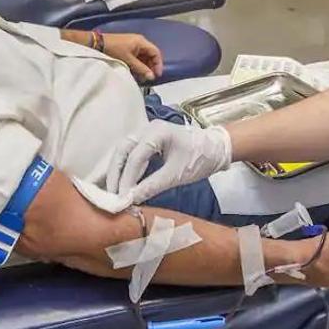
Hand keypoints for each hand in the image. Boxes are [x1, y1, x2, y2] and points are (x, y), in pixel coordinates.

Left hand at [102, 33, 162, 81]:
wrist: (97, 44)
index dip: (158, 64)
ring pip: (143, 57)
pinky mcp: (127, 49)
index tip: (156, 74)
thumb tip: (151, 76)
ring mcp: (133, 45)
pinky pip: (136, 57)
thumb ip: (141, 69)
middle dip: (150, 67)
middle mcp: (139, 42)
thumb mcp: (128, 60)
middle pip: (150, 55)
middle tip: (148, 77)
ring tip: (140, 76)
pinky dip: (137, 65)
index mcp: (141, 42)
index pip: (156, 52)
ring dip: (143, 67)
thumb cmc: (113, 48)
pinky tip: (134, 72)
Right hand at [107, 120, 231, 202]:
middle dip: (116, 173)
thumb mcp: (176, 175)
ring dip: (118, 170)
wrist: (216, 149)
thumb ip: (152, 186)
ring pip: (124, 150)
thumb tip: (130, 200)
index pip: (135, 157)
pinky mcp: (148, 140)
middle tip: (112, 195)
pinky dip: (126, 167)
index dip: (126, 179)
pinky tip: (125, 182)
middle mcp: (148, 128)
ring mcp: (147, 132)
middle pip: (122, 149)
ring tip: (116, 191)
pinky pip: (131, 152)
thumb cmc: (200, 158)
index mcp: (157, 131)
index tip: (122, 199)